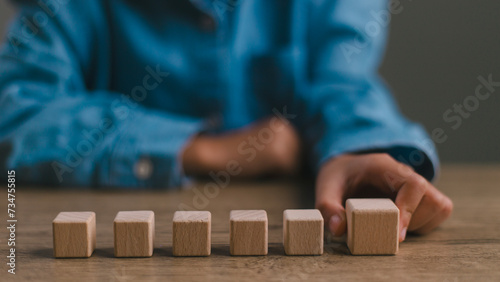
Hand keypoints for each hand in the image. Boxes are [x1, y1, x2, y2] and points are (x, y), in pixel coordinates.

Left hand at [315, 153, 452, 241]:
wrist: (347, 167)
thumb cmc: (339, 176)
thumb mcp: (326, 187)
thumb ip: (328, 207)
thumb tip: (339, 229)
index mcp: (384, 166)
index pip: (412, 185)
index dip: (408, 210)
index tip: (397, 233)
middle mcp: (406, 173)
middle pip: (430, 198)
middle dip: (411, 221)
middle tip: (386, 230)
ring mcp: (417, 183)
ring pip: (438, 206)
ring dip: (419, 224)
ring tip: (391, 226)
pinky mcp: (422, 195)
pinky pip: (438, 211)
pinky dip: (424, 224)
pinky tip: (400, 224)